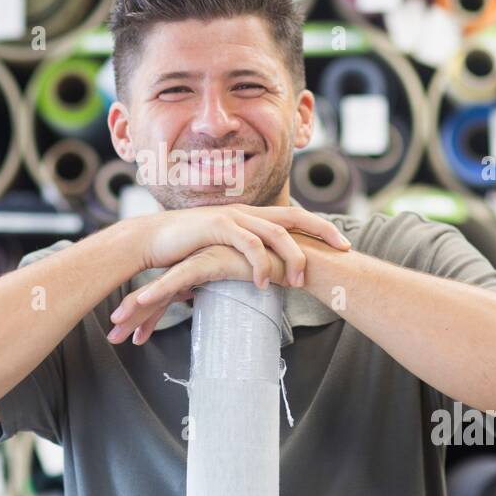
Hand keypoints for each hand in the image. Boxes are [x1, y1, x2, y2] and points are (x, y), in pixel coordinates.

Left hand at [107, 244, 287, 344]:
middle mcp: (194, 267)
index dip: (147, 319)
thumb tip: (209, 319)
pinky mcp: (208, 260)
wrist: (294, 261)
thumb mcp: (239, 293)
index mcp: (198, 275)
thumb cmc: (271, 277)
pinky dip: (160, 291)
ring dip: (137, 308)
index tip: (132, 339)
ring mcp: (199, 262)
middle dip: (133, 317)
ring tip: (118, 325)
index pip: (165, 300)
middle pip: (155, 295)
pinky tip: (142, 301)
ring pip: (160, 288)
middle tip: (112, 336)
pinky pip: (178, 278)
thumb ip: (220, 298)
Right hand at [136, 203, 350, 290]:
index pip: (293, 218)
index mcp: (250, 217)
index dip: (320, 229)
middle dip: (323, 232)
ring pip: (276, 232)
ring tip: (298, 281)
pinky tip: (263, 283)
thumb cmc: (184, 249)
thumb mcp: (221, 252)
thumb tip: (262, 276)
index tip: (343, 244)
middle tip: (345, 250)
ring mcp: (233, 217)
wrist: (150, 240)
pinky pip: (249, 244)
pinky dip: (261, 263)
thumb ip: (243, 258)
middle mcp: (246, 212)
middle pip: (295, 217)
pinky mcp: (218, 226)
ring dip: (292, 257)